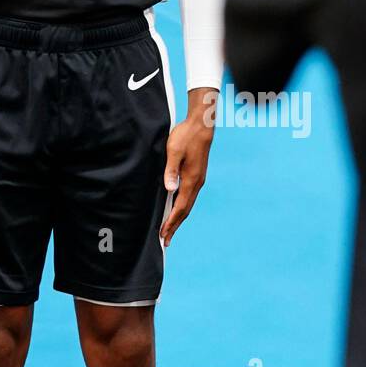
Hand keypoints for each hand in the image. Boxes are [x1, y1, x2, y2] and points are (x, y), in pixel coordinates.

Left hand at [159, 90, 216, 246]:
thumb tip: (169, 189)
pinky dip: (182, 208)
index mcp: (190, 180)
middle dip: (175, 226)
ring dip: (179, 218)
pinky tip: (177, 209)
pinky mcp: (197, 175)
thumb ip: (170, 170)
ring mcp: (198, 180)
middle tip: (165, 241)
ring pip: (188, 204)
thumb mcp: (174, 151)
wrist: (202, 126)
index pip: (180, 207)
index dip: (171, 222)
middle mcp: (196, 183)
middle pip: (185, 211)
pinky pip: (189, 197)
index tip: (163, 234)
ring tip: (170, 229)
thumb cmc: (186, 136)